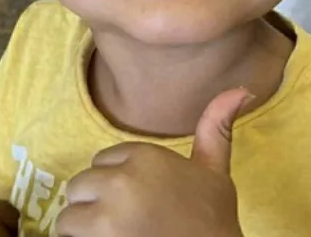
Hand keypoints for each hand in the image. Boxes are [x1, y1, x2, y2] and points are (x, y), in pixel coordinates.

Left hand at [56, 88, 250, 236]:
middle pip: (82, 186)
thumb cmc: (213, 223)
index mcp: (146, 156)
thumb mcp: (216, 173)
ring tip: (114, 236)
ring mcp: (106, 213)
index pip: (104, 162)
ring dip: (85, 229)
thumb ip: (216, 129)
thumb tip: (241, 89)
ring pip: (69, 215)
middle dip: (96, 206)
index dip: (119, 185)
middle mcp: (122, 179)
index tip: (140, 203)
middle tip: (125, 224)